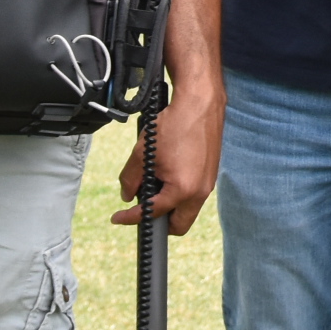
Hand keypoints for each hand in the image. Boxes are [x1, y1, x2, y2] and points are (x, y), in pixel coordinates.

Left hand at [113, 92, 218, 234]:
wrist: (199, 103)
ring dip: (171, 207)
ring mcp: (208, 183)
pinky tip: (169, 176)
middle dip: (159, 224)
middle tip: (142, 213)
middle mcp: (200, 192)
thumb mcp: (142, 154)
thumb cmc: (174, 125)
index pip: (152, 214)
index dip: (131, 218)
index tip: (119, 218)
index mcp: (182, 190)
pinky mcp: (211, 173)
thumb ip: (130, 179)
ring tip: (154, 190)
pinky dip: (180, 193)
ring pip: (188, 210)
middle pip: (179, 226)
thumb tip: (127, 196)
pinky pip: (195, 194)